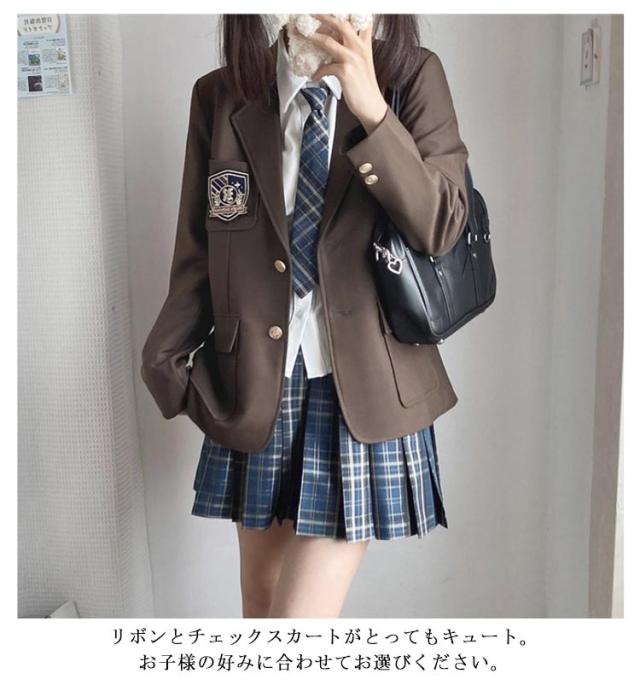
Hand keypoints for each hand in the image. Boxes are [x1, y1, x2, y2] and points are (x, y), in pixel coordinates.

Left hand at [307, 14, 388, 133]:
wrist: (371, 104)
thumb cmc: (364, 84)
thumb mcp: (363, 60)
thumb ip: (355, 46)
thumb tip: (337, 40)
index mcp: (364, 43)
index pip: (359, 19)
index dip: (346, 12)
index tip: (330, 9)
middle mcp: (359, 47)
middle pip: (340, 23)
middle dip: (323, 15)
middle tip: (311, 12)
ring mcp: (352, 58)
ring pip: (328, 41)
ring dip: (313, 36)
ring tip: (303, 33)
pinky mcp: (345, 72)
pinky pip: (325, 67)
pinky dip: (318, 72)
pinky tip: (314, 76)